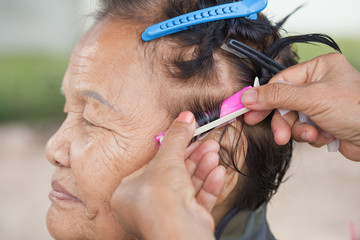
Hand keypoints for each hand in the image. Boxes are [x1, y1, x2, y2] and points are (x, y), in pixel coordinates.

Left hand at [111, 111, 225, 239]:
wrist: (180, 233)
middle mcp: (146, 206)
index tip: (188, 135)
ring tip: (214, 152)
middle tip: (207, 142)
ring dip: (203, 167)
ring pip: (188, 186)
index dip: (174, 148)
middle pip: (174, 174)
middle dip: (194, 156)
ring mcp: (167, 215)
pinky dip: (208, 185)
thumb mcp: (166, 160)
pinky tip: (218, 172)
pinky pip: (197, 200)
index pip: (154, 164)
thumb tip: (185, 117)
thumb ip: (176, 138)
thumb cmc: (161, 202)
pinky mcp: (186, 222)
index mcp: (129, 192)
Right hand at [241, 53, 359, 160]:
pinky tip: (326, 136)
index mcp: (318, 68)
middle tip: (280, 136)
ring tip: (314, 135)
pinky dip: (312, 136)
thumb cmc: (356, 109)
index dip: (263, 98)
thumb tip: (247, 96)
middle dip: (284, 121)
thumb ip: (276, 97)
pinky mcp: (324, 123)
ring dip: (300, 131)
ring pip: (293, 119)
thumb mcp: (311, 98)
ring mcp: (321, 105)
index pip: (281, 82)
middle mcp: (319, 84)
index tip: (247, 111)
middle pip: (284, 103)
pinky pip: (304, 130)